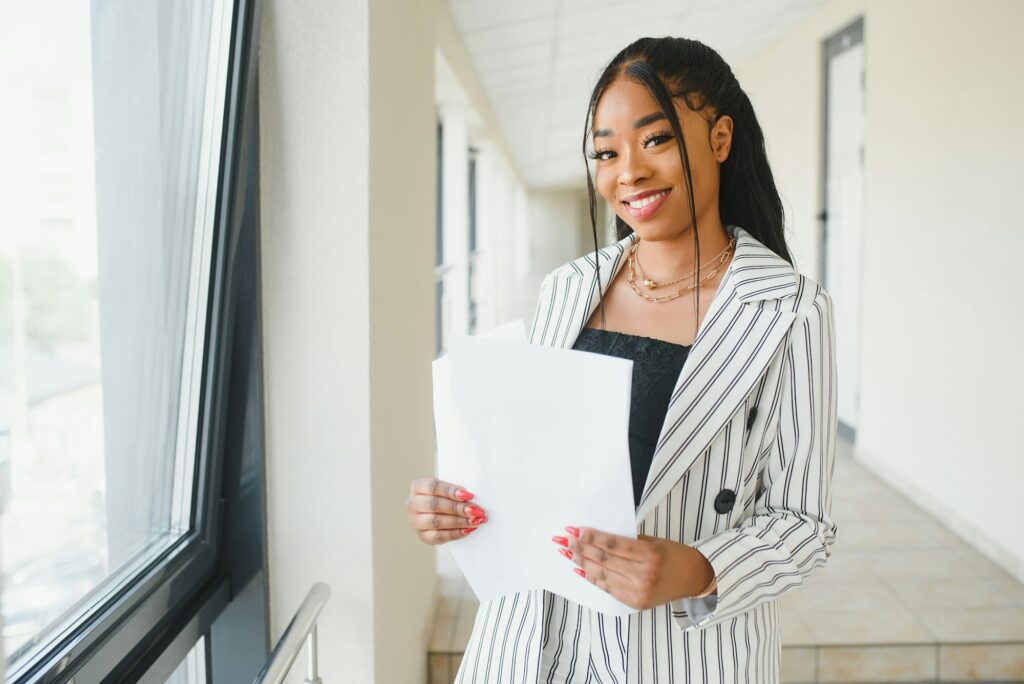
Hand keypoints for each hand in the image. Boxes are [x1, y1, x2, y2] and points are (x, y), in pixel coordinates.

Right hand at [406, 477, 486, 544]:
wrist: (439, 512)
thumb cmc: (445, 497)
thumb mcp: (447, 488)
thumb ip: (456, 491)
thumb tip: (471, 497)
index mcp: (418, 486)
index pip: (433, 486)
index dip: (451, 491)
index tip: (469, 495)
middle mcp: (412, 503)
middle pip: (434, 505)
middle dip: (457, 508)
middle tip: (475, 510)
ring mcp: (415, 521)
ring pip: (436, 521)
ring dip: (458, 521)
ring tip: (475, 520)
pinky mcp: (422, 535)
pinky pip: (438, 536)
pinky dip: (455, 533)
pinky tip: (467, 530)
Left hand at [551, 526, 714, 610]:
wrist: (693, 579)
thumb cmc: (674, 555)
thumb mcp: (654, 542)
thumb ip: (628, 542)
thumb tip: (598, 537)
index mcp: (649, 556)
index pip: (612, 546)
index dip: (591, 537)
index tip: (575, 529)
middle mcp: (643, 575)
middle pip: (604, 560)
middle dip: (580, 548)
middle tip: (563, 539)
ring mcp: (638, 592)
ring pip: (602, 575)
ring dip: (581, 562)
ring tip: (566, 552)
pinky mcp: (634, 603)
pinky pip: (608, 588)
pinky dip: (592, 578)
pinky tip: (579, 568)